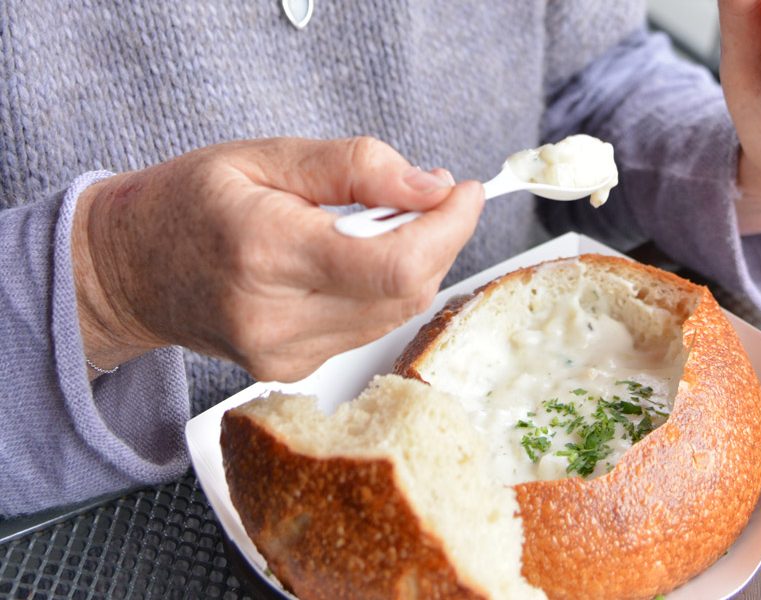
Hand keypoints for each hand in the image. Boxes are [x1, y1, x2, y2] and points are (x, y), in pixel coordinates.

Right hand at [73, 137, 483, 381]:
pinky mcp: (293, 371)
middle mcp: (277, 319)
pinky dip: (382, 291)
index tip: (464, 193)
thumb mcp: (266, 156)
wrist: (131, 270)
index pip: (394, 264)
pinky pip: (370, 330)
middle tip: (423, 199)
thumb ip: (357, 167)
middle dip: (437, 241)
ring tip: (374, 227)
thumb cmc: (190, 202)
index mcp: (266, 252)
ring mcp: (284, 356)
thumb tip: (434, 187)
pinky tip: (353, 263)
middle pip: (406, 292)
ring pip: (396, 314)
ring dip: (412, 265)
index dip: (449, 229)